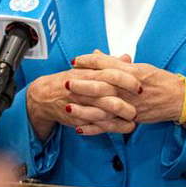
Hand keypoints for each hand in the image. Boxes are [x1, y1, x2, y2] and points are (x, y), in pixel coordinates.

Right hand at [25, 54, 141, 139]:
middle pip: (109, 98)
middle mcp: (86, 90)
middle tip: (139, 108)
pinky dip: (111, 128)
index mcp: (90, 74)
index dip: (128, 81)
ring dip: (120, 119)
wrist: (45, 95)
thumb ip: (109, 63)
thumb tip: (127, 58)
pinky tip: (125, 128)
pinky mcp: (78, 120)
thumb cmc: (70, 79)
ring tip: (134, 120)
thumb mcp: (88, 67)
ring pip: (103, 115)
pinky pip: (97, 126)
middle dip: (126, 105)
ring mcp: (81, 107)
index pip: (112, 75)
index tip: (140, 86)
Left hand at [72, 52, 185, 126]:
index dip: (89, 61)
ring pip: (103, 107)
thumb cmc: (161, 81)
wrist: (178, 99)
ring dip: (84, 107)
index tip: (75, 60)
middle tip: (66, 81)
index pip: (106, 63)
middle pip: (101, 84)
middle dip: (82, 83)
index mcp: (131, 71)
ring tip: (68, 106)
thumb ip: (117, 63)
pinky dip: (94, 127)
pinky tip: (80, 127)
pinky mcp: (131, 118)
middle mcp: (129, 87)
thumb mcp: (140, 67)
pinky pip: (110, 125)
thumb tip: (97, 55)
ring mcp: (130, 104)